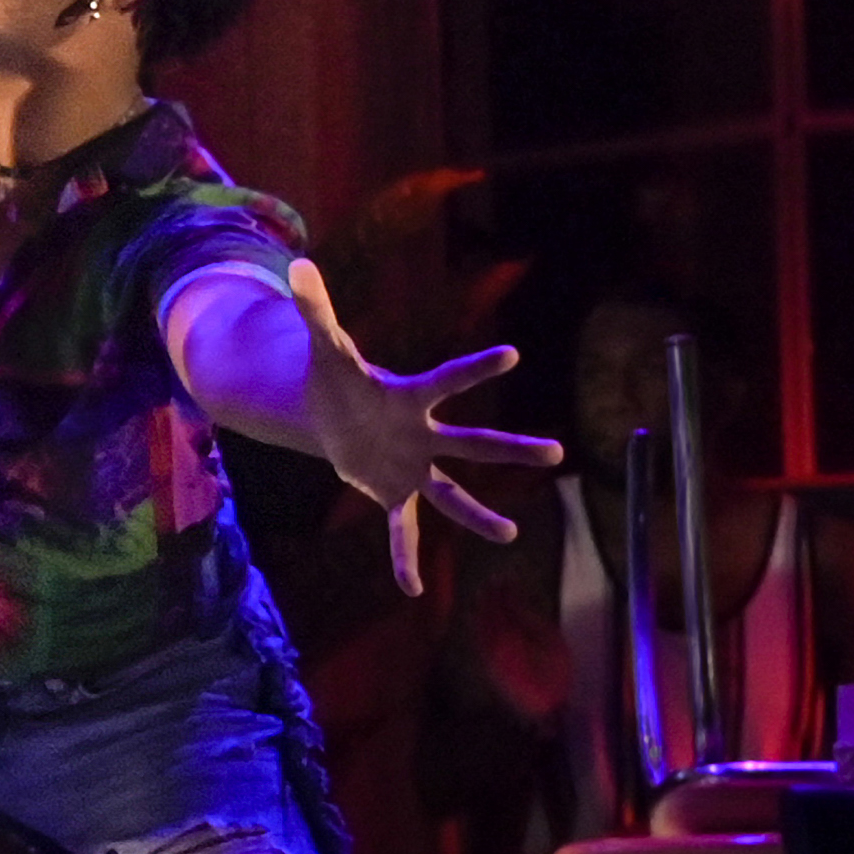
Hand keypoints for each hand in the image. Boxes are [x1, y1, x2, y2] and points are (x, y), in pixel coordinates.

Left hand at [288, 256, 557, 593]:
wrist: (333, 416)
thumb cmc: (338, 379)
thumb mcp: (324, 348)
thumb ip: (316, 309)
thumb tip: (297, 263)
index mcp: (410, 398)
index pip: (448, 380)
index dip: (476, 369)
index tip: (512, 354)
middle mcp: (422, 435)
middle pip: (472, 444)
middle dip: (511, 450)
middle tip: (556, 453)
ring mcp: (413, 466)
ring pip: (451, 493)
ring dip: (477, 516)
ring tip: (509, 536)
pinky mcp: (392, 492)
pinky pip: (403, 529)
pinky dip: (404, 557)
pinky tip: (410, 590)